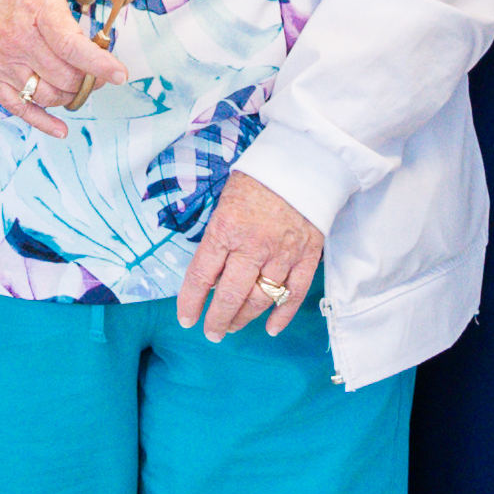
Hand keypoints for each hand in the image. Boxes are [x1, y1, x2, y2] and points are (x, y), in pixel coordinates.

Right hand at [0, 0, 135, 126]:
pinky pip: (19, 108)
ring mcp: (4, 60)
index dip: (99, 63)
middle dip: (90, 79)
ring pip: (46, 95)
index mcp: (38, 9)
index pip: (71, 46)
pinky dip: (42, 122)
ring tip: (80, 83)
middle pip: (64, 75)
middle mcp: (19, 39)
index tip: (120, 73)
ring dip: (70, 95)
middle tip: (102, 72)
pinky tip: (60, 128)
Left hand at [182, 172, 327, 342]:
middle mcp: (253, 246)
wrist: (304, 161)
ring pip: (261, 299)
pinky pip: (294, 294)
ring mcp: (282, 254)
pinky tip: (270, 328)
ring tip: (233, 326)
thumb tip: (211, 275)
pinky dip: (282, 315)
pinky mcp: (307, 256)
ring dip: (244, 318)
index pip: (202, 276)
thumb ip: (218, 238)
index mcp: (226, 229)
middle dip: (217, 319)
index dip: (191, 302)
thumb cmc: (258, 178)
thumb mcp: (225, 202)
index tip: (186, 318)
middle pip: (231, 296)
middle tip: (211, 332)